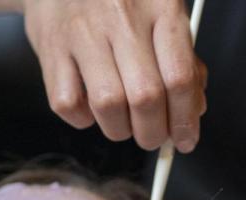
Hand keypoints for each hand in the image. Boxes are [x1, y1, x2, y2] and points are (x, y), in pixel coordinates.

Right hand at [22, 0, 206, 151]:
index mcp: (160, 6)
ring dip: (119, 130)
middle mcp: (121, 16)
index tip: (185, 139)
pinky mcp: (51, 47)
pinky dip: (82, 119)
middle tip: (153, 137)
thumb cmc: (119, 2)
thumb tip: (194, 110)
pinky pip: (68, 103)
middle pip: (145, 97)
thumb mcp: (161, 16)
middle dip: (153, 133)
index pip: (180, 77)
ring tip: (122, 124)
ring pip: (108, 106)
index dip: (185, 119)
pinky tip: (90, 107)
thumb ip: (183, 60)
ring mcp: (82, 31)